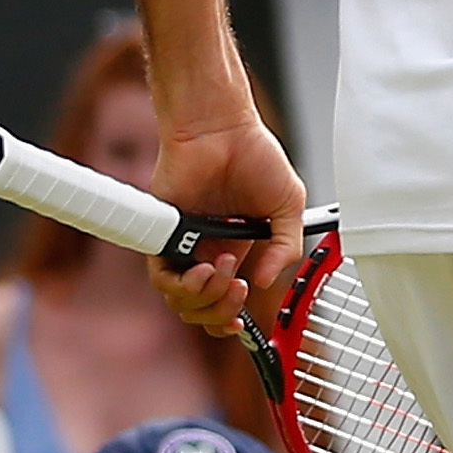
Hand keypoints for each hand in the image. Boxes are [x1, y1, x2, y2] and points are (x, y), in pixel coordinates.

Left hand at [147, 117, 305, 339]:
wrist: (222, 130)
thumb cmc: (255, 157)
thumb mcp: (289, 205)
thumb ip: (286, 245)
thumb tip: (266, 282)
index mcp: (239, 249)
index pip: (227, 299)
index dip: (233, 318)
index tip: (244, 323)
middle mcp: (208, 252)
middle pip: (202, 309)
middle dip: (220, 314)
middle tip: (237, 293)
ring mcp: (185, 246)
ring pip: (181, 300)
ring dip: (205, 299)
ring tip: (224, 274)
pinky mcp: (164, 236)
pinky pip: (163, 277)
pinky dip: (184, 284)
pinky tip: (205, 268)